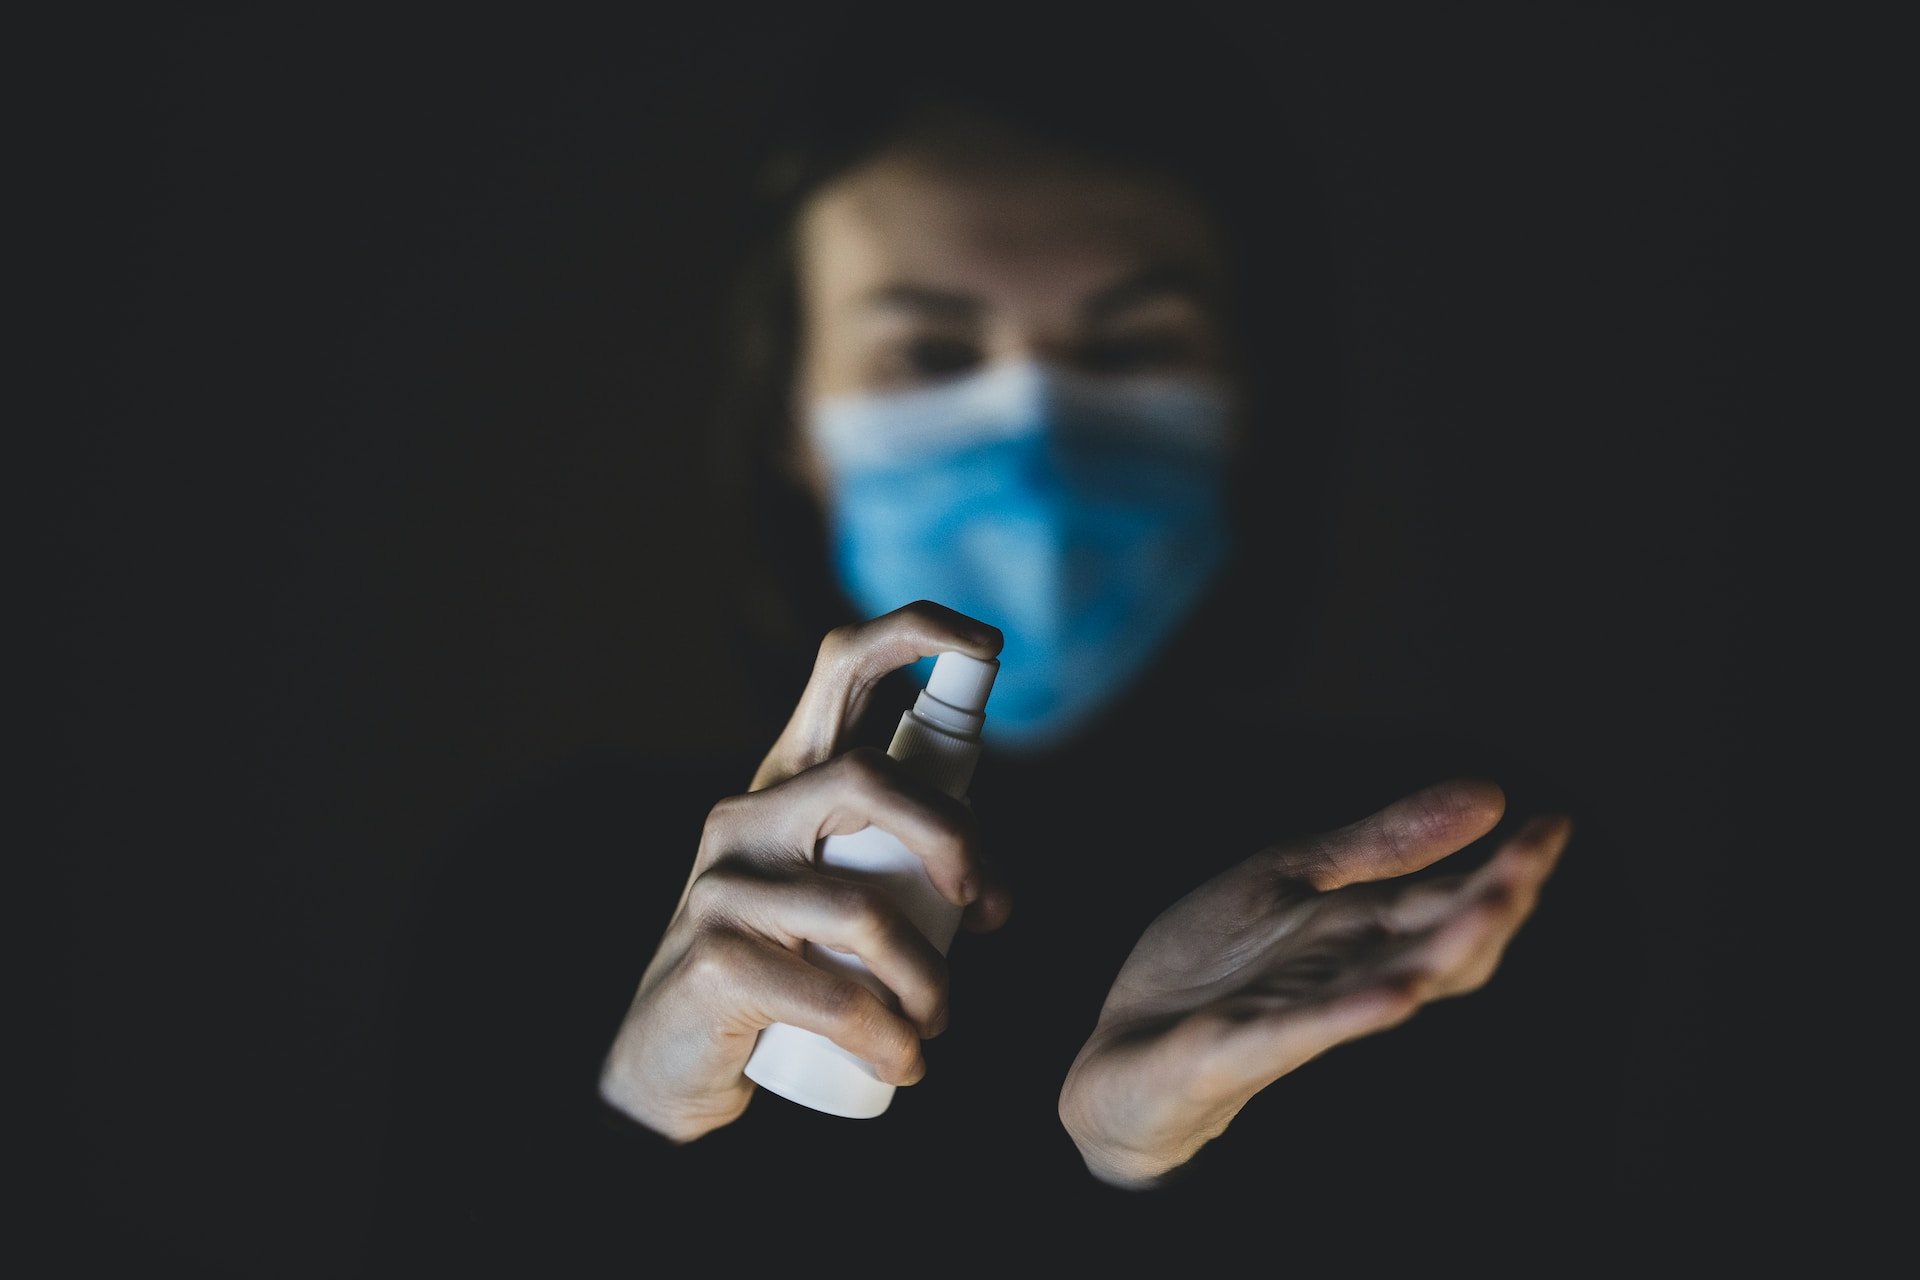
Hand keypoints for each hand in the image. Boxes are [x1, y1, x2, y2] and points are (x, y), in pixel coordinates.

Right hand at [598, 602, 1012, 1142]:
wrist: (671, 1062)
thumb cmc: (779, 970)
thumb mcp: (834, 896)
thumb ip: (898, 865)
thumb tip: (991, 882)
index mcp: (786, 783)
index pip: (841, 666)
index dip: (916, 632)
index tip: (989, 644)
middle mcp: (748, 815)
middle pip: (866, 778)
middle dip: (953, 837)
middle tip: (982, 906)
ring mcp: (723, 885)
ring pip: (865, 910)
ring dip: (927, 983)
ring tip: (933, 1024)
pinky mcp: (715, 960)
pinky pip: (834, 995)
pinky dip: (888, 1038)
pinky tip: (903, 1062)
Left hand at [1057, 779, 1568, 1187]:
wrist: (1119, 1052)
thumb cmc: (1208, 971)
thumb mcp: (1289, 879)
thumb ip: (1380, 844)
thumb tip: (1487, 793)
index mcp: (1359, 935)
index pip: (1449, 901)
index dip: (1503, 867)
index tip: (1555, 826)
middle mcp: (1345, 977)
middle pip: (1436, 945)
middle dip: (1489, 904)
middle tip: (1535, 861)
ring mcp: (1298, 1017)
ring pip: (1389, 986)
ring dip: (1442, 951)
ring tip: (1494, 909)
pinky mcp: (1241, 1049)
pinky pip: (1304, 1032)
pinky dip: (1350, 1015)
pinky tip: (1396, 997)